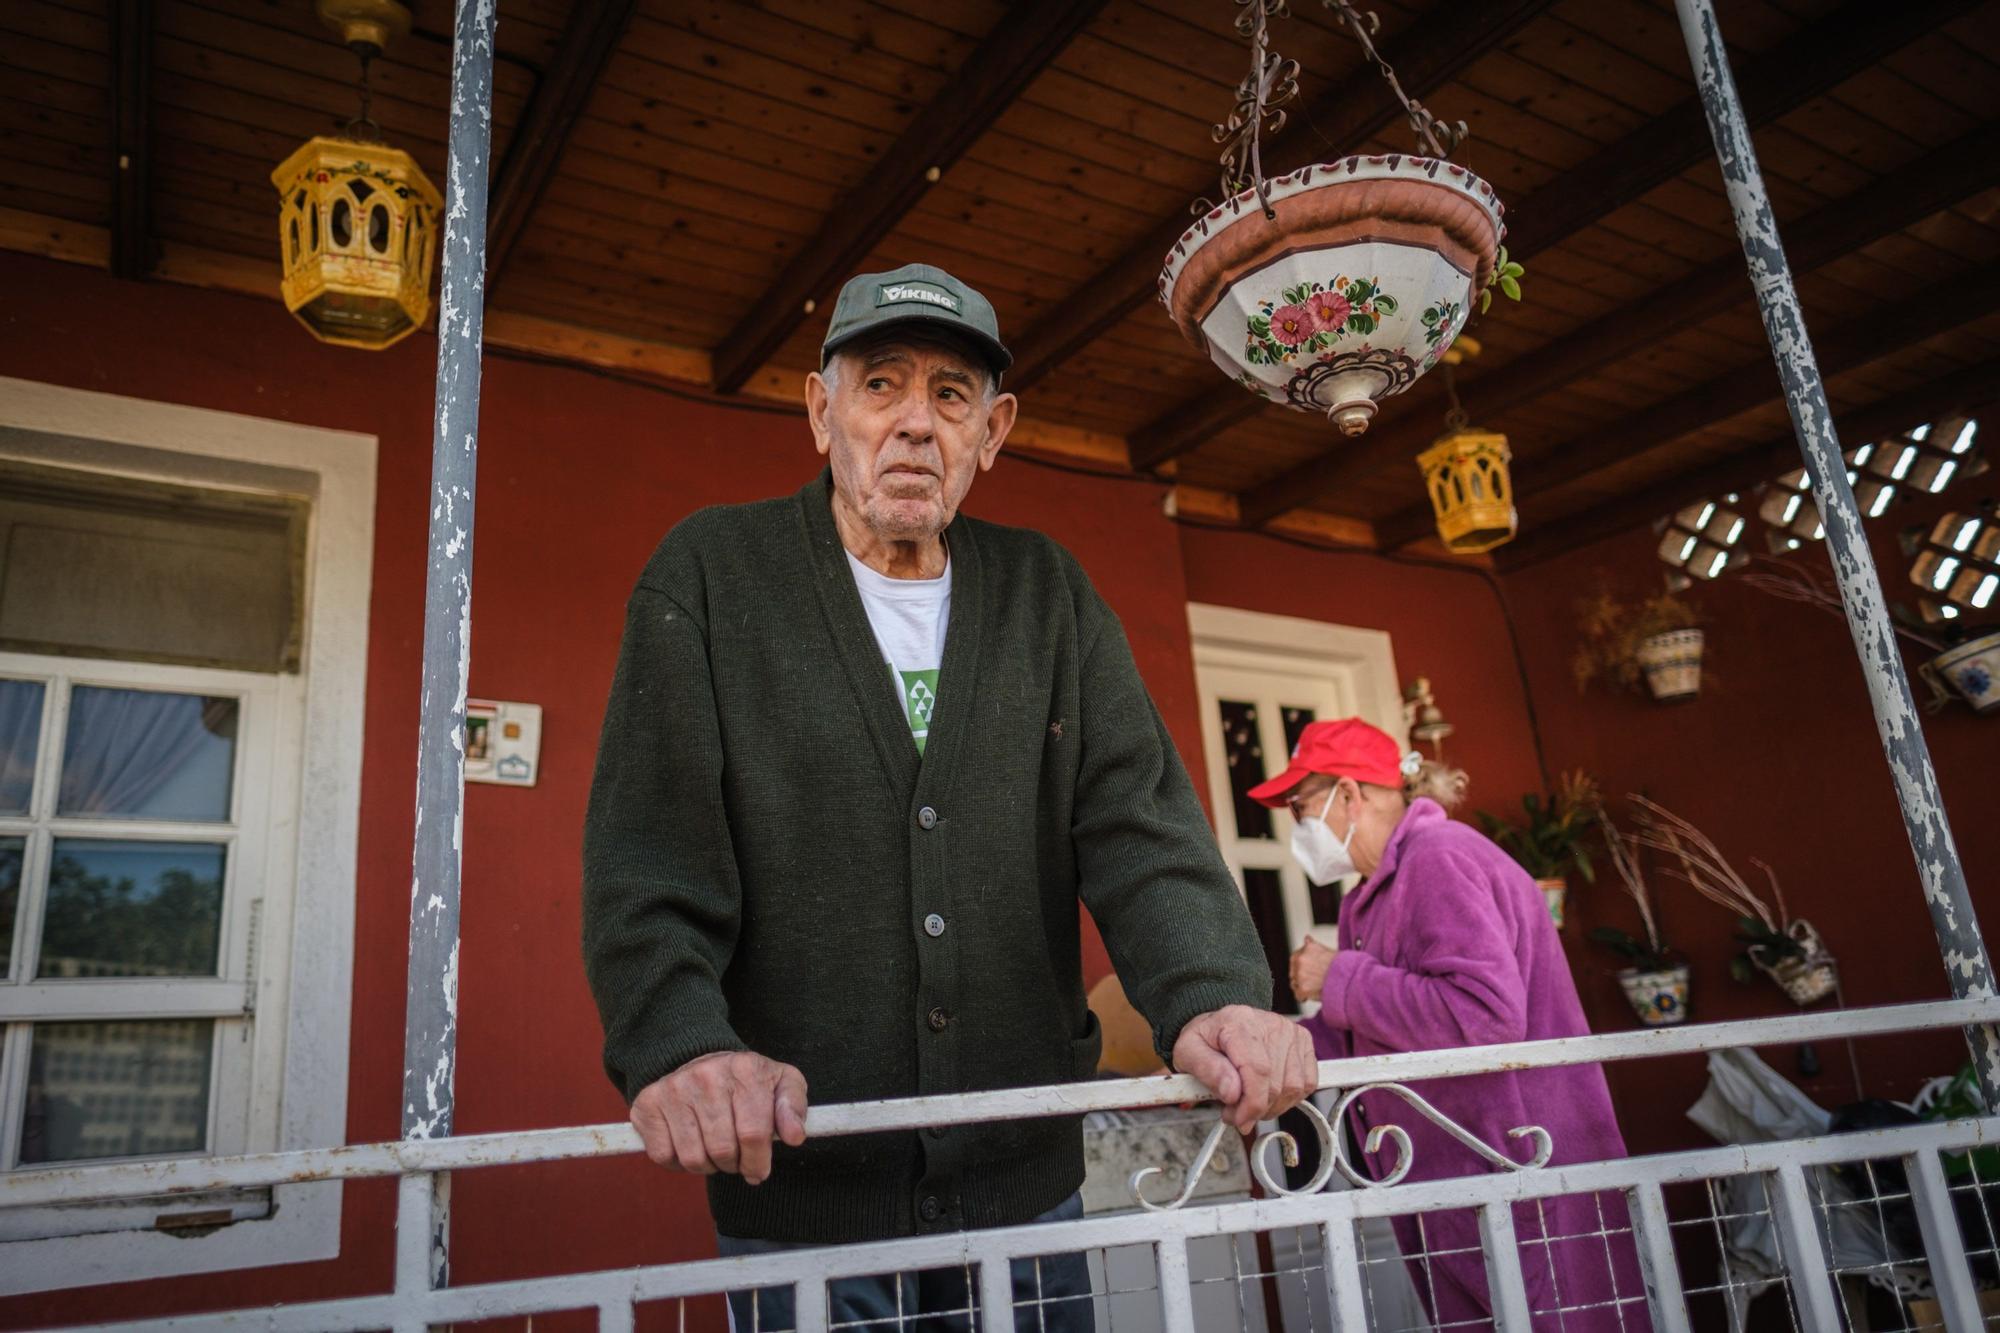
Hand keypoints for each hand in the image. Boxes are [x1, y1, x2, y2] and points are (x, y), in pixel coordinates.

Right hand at [630, 1050, 807, 1185]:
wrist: (698, 1060)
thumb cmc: (746, 1081)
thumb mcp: (780, 1083)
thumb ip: (794, 1107)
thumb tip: (795, 1136)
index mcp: (745, 1069)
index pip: (754, 1134)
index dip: (759, 1162)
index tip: (759, 1169)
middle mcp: (706, 1075)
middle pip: (723, 1150)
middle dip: (734, 1165)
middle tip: (736, 1159)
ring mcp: (673, 1089)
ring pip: (693, 1159)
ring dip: (708, 1167)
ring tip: (714, 1152)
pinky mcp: (647, 1105)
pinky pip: (663, 1156)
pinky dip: (678, 1163)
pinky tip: (690, 1145)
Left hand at [1171, 1005, 1317, 1133]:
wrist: (1220, 1025)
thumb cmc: (1205, 1039)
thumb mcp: (1188, 1053)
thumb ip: (1207, 1071)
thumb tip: (1232, 1093)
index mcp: (1240, 1022)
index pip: (1258, 1070)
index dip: (1251, 1104)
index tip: (1238, 1120)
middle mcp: (1271, 1024)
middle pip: (1276, 1083)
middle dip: (1255, 1110)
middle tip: (1235, 1113)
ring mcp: (1291, 1032)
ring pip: (1293, 1087)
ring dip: (1271, 1107)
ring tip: (1248, 1104)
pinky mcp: (1303, 1042)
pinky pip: (1306, 1084)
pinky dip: (1287, 1099)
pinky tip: (1266, 1096)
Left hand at [1290, 937, 1338, 1004]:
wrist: (1351, 979)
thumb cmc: (1342, 966)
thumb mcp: (1328, 950)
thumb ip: (1313, 946)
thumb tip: (1307, 938)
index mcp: (1307, 948)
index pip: (1295, 958)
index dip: (1301, 967)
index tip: (1308, 972)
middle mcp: (1301, 958)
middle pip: (1293, 971)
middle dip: (1300, 977)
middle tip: (1313, 982)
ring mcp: (1300, 973)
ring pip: (1294, 983)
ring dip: (1302, 987)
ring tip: (1316, 988)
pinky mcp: (1302, 988)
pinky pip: (1298, 995)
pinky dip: (1304, 997)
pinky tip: (1313, 995)